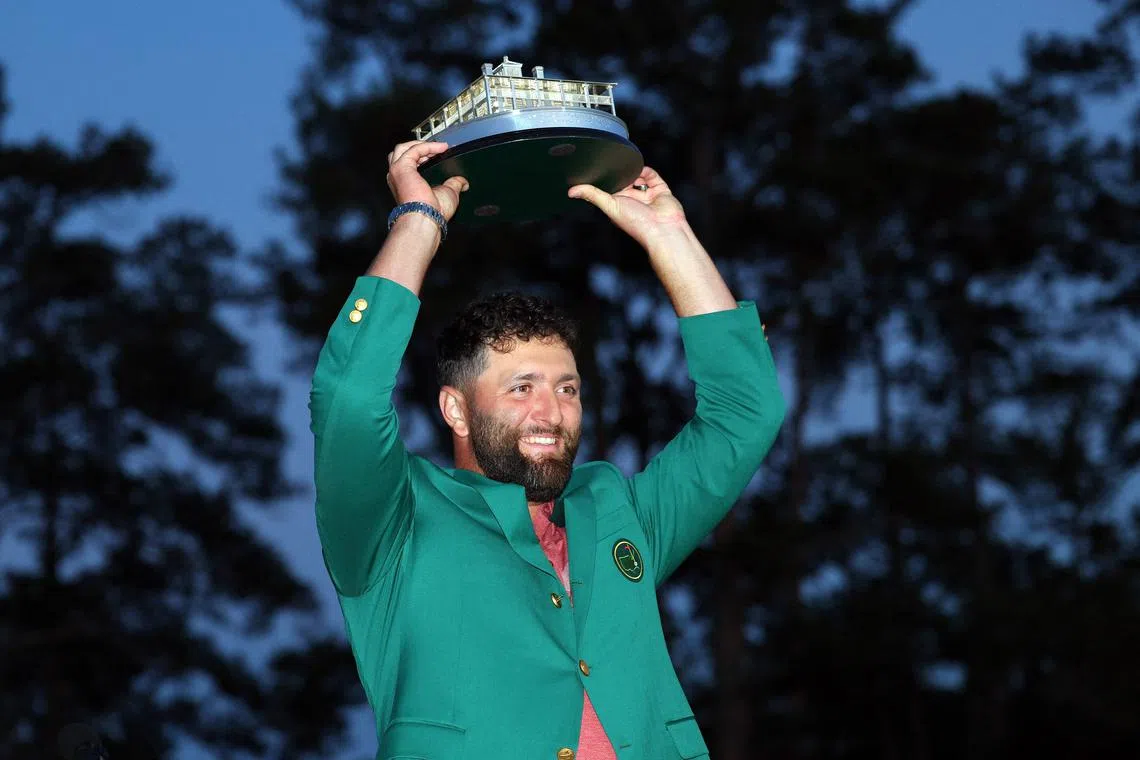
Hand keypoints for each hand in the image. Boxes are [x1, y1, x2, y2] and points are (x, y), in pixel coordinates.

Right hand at [386, 140, 468, 221]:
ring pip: (402, 148)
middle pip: (400, 153)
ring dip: (421, 144)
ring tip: (438, 147)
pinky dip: (428, 146)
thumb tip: (463, 182)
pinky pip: (414, 149)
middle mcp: (398, 178)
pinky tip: (441, 148)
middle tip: (436, 149)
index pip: (408, 163)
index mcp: (406, 184)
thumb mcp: (447, 193)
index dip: (422, 156)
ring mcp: (397, 172)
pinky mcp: (401, 167)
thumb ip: (454, 184)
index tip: (438, 153)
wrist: (427, 217)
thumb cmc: (433, 212)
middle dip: (418, 147)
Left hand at [567, 167, 686, 246]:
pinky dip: (647, 171)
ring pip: (638, 176)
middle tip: (614, 164)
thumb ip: (593, 195)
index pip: (609, 188)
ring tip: (629, 168)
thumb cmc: (637, 224)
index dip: (605, 179)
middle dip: (620, 173)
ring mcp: (646, 195)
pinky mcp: (660, 190)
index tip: (597, 168)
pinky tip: (641, 169)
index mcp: (618, 205)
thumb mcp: (610, 206)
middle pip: (624, 180)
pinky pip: (653, 176)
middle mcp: (632, 200)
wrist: (663, 229)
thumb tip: (572, 191)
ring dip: (634, 171)